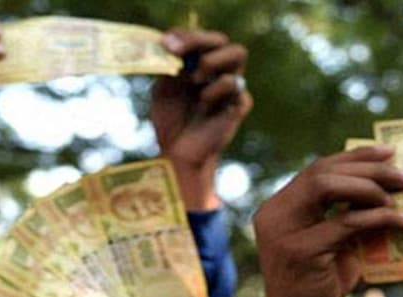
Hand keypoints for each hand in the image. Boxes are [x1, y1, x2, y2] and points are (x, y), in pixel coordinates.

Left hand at [152, 30, 250, 209]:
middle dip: (200, 40)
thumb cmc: (171, 121)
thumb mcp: (163, 90)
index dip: (186, 36)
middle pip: (222, 40)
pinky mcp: (239, 105)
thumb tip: (170, 46)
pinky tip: (203, 104)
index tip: (168, 43)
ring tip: (193, 79)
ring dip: (212, 61)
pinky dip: (216, 90)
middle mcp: (219, 71)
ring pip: (237, 53)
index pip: (200, 38)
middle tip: (180, 52)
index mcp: (200, 64)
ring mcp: (231, 87)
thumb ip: (169, 67)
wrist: (178, 155)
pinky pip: (237, 86)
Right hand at [253, 145, 402, 296]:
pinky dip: (378, 217)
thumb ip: (343, 211)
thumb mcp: (330, 239)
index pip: (316, 169)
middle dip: (368, 168)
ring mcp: (282, 231)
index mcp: (278, 207)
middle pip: (321, 171)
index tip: (388, 153)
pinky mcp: (299, 250)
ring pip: (326, 187)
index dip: (354, 156)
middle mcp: (274, 213)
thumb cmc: (318, 281)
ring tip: (399, 197)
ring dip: (370, 187)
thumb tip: (385, 182)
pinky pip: (345, 222)